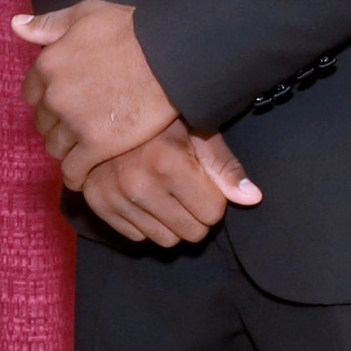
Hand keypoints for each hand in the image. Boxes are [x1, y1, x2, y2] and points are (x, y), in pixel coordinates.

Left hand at [11, 0, 180, 188]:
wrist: (168, 56)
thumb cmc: (131, 30)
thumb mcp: (85, 13)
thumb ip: (49, 23)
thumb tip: (16, 25)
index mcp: (48, 64)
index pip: (31, 93)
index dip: (46, 98)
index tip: (62, 102)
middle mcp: (55, 96)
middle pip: (43, 122)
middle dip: (56, 123)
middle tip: (77, 124)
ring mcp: (74, 123)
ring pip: (55, 147)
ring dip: (66, 148)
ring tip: (82, 147)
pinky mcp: (96, 146)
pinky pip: (73, 170)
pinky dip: (75, 175)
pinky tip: (83, 175)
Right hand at [80, 124, 261, 247]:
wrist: (107, 109)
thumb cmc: (162, 121)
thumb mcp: (199, 133)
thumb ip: (224, 167)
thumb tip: (253, 198)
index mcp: (167, 162)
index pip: (213, 213)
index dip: (213, 197)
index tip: (202, 178)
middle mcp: (138, 183)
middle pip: (192, 233)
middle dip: (196, 214)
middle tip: (186, 188)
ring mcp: (114, 197)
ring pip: (166, 241)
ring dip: (172, 222)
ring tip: (165, 192)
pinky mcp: (98, 205)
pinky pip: (138, 237)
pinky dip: (146, 222)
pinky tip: (143, 196)